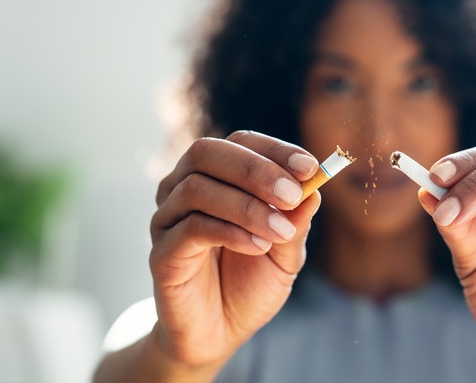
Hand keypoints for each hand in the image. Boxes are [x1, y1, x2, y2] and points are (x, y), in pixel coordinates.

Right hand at [149, 131, 321, 367]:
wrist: (219, 334)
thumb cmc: (250, 285)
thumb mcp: (285, 254)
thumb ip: (296, 223)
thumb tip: (314, 189)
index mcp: (218, 178)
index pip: (241, 143)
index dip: (275, 150)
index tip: (309, 168)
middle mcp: (184, 188)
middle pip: (207, 152)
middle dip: (256, 170)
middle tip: (292, 194)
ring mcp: (168, 219)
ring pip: (197, 187)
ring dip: (247, 206)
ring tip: (281, 232)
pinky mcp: (161, 252)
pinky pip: (191, 227)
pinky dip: (230, 232)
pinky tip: (258, 247)